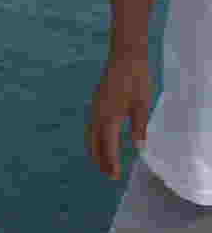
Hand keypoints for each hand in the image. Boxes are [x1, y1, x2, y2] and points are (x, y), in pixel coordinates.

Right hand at [87, 53, 150, 178]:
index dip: (111, 162)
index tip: (115, 176)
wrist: (125, 56)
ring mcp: (95, 107)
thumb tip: (138, 146)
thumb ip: (139, 126)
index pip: (108, 145)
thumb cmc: (137, 79)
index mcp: (109, 115)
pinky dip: (94, 139)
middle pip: (94, 142)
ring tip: (102, 163)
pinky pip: (91, 126)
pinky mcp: (96, 102)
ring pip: (90, 134)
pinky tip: (101, 142)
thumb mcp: (143, 104)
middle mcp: (98, 114)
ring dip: (95, 150)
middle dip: (100, 160)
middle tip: (108, 175)